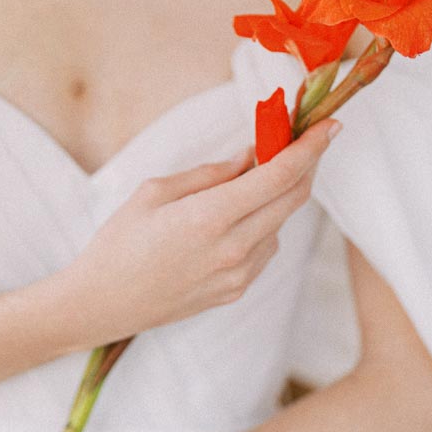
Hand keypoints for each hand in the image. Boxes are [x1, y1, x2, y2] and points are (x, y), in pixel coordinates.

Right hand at [64, 119, 338, 339]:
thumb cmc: (118, 244)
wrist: (101, 305)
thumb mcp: (154, 192)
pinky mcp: (236, 291)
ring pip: (279, 224)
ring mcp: (238, 274)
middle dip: (304, 165)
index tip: (330, 126)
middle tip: (302, 141)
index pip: (280, 176)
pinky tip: (231, 220)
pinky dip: (260, 225)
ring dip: (275, 197)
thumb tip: (251, 157)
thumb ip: (210, 174)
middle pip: (292, 199)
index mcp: (210, 217)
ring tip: (245, 184)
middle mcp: (234, 249)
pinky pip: (264, 248)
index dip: (310, 148)